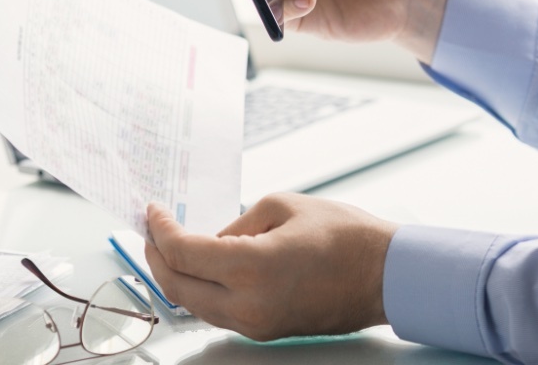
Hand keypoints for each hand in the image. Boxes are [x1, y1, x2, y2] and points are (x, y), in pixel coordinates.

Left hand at [144, 193, 398, 340]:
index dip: (159, 229)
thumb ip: (238, 223)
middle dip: (156, 255)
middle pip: (176, 285)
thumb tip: (213, 238)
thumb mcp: (284, 207)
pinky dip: (199, 289)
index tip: (153, 212)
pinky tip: (200, 267)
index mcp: (251, 267)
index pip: (182, 252)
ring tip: (169, 247)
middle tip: (151, 230)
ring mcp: (255, 324)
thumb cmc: (348, 237)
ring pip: (193, 305)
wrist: (386, 276)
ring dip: (175, 275)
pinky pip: (217, 312)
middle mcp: (248, 304)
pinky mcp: (264, 330)